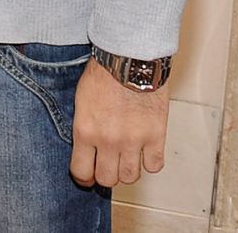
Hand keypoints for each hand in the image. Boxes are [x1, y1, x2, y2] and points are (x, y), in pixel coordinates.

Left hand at [70, 59, 169, 187]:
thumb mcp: (81, 102)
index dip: (84, 177)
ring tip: (126, 158)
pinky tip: (145, 151)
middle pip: (108, 179)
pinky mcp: (156, 136)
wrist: (129, 59)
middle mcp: (109, 141)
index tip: (86, 176)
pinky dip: (150, 162)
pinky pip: (154, 165)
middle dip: (106, 175)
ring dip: (127, 170)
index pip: (82, 171)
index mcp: (85, 131)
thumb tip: (87, 149)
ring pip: (131, 176)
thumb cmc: (103, 75)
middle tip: (108, 166)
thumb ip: (84, 129)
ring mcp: (134, 141)